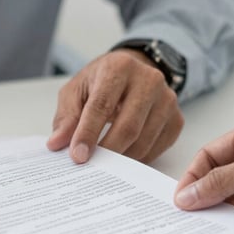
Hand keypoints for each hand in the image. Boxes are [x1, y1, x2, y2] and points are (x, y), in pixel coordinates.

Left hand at [47, 49, 182, 163]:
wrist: (132, 73)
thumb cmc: (100, 83)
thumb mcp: (76, 92)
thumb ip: (66, 117)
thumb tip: (57, 143)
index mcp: (119, 67)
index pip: (102, 105)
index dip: (88, 133)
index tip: (78, 156)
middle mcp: (149, 80)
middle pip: (128, 126)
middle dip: (107, 151)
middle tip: (91, 166)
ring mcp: (167, 99)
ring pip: (144, 140)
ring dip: (121, 158)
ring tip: (104, 164)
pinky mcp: (177, 119)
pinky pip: (157, 148)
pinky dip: (138, 158)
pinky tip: (123, 157)